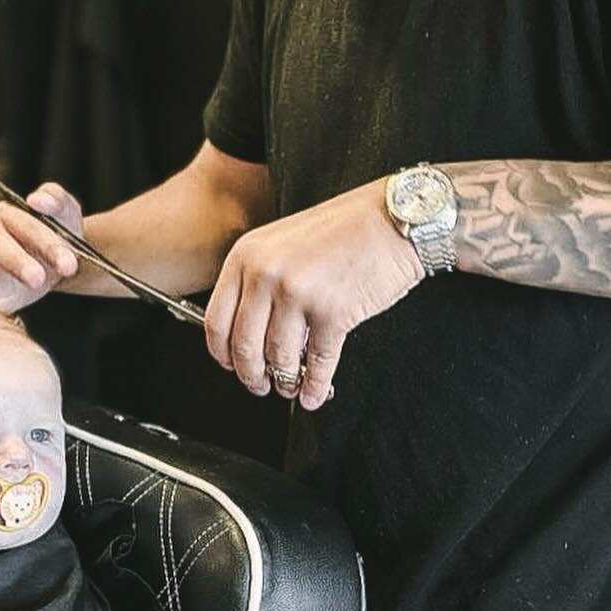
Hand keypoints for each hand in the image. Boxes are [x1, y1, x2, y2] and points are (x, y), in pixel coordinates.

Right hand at [0, 182, 83, 311]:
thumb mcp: (66, 214)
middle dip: (17, 260)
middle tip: (39, 278)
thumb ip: (56, 200)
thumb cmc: (61, 236)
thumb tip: (36, 199)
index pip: (26, 226)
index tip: (69, 263)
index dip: (48, 244)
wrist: (58, 268)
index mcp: (10, 216)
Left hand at [204, 178, 423, 410]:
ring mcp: (299, 294)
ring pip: (278, 359)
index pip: (216, 320)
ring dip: (284, 382)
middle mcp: (266, 274)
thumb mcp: (283, 241)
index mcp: (247, 255)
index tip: (230, 364)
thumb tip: (251, 331)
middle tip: (259, 383)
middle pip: (243, 347)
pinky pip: (316, 364)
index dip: (222, 353)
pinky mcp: (333, 313)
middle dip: (251, 375)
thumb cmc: (346, 227)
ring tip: (290, 385)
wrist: (395, 218)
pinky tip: (314, 392)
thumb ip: (259, 280)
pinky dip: (314, 386)